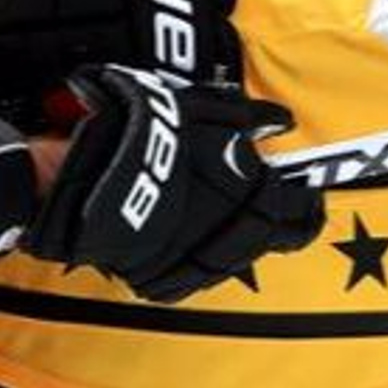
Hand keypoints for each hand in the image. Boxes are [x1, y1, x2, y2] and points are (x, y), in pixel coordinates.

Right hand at [22, 65, 323, 303]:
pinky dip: (204, 254)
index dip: (307, 202)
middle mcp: (232, 237)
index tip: (307, 193)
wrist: (80, 178)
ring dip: (246, 237)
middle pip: (277, 240)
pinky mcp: (163, 279)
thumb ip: (244, 118)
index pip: (299, 211)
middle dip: (287, 224)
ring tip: (241, 217)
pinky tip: (198, 236)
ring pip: (239, 258)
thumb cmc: (141, 133)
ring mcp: (198, 263)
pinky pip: (197, 271)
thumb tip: (280, 122)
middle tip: (284, 207)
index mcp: (250, 196)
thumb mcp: (196, 109)